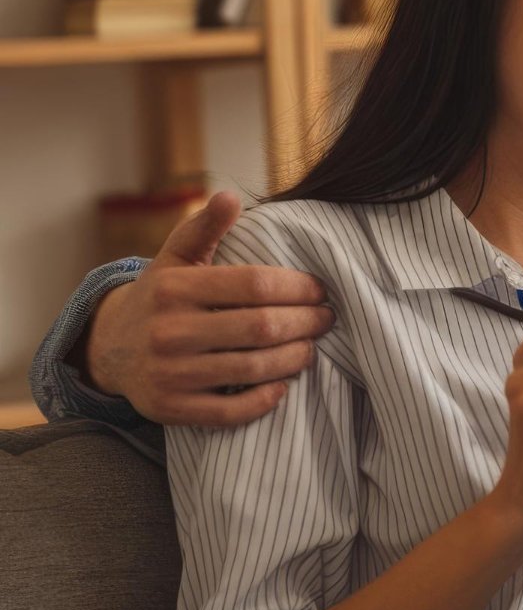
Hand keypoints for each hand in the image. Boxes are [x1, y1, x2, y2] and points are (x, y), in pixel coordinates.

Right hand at [81, 190, 334, 426]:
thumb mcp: (175, 257)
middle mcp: (169, 331)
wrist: (109, 348)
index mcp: (174, 288)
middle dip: (306, 323)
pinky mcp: (171, 408)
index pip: (255, 285)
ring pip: (254, 369)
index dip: (297, 288)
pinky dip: (266, 399)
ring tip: (312, 346)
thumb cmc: (160, 296)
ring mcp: (169, 373)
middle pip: (262, 328)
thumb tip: (232, 197)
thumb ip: (204, 227)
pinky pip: (232, 412)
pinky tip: (284, 383)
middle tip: (327, 318)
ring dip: (296, 358)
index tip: (320, 290)